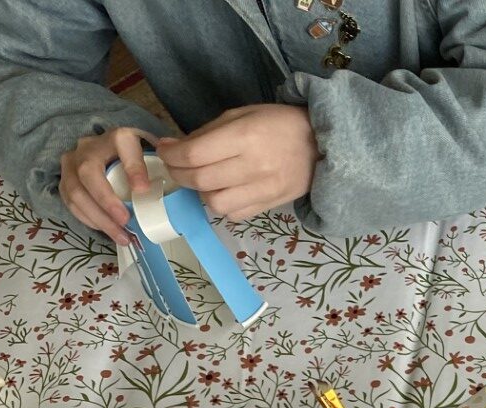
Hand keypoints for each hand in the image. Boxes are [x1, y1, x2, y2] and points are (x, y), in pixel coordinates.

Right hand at [58, 127, 156, 244]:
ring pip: (76, 191)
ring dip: (99, 218)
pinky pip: (70, 203)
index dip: (132, 167)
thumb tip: (182, 190)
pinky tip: (108, 231)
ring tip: (121, 237)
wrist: (106, 152)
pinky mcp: (64, 179)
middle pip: (88, 172)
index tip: (143, 189)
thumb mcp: (151, 157)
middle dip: (106, 200)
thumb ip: (161, 168)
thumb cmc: (136, 159)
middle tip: (125, 221)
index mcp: (117, 136)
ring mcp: (72, 162)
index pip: (123, 144)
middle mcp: (90, 146)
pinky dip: (89, 220)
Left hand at [155, 105, 319, 222]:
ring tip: (202, 180)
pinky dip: (221, 205)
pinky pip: (234, 214)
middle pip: (200, 179)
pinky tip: (223, 191)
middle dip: (179, 173)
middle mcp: (253, 166)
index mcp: (245, 136)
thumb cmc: (277, 123)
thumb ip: (207, 133)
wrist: (321, 145)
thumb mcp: (241, 115)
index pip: (194, 154)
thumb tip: (173, 147)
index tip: (164, 150)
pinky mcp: (270, 205)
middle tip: (175, 166)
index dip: (171, 155)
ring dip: (200, 192)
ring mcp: (264, 190)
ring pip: (215, 203)